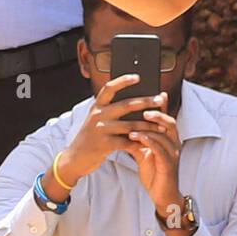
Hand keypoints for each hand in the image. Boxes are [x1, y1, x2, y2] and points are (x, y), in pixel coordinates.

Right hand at [49, 75, 168, 195]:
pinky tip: (149, 143)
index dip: (123, 81)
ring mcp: (100, 130)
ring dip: (148, 126)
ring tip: (161, 126)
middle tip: (160, 99)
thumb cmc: (91, 138)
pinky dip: (139, 143)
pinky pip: (127, 142)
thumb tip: (135, 102)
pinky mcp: (104, 145)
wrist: (75, 158)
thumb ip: (110, 111)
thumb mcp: (96, 120)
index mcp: (97, 107)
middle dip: (145, 102)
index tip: (137, 77)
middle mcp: (98, 115)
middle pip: (125, 105)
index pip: (109, 88)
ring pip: (130, 125)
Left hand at [129, 107, 181, 212]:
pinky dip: (148, 141)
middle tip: (144, 105)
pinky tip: (136, 137)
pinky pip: (160, 150)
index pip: (166, 119)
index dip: (162, 106)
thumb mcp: (145, 153)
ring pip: (165, 134)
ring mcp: (173, 155)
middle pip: (170, 122)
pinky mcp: (168, 165)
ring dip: (150, 126)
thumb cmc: (154, 174)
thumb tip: (127, 126)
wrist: (162, 196)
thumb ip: (139, 140)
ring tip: (136, 119)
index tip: (156, 92)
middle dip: (158, 112)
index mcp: (169, 140)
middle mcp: (174, 144)